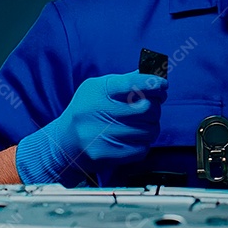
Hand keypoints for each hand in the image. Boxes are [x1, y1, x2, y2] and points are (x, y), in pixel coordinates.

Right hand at [15, 70, 167, 183]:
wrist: (64, 142)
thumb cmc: (88, 110)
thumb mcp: (100, 88)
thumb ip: (128, 80)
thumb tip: (156, 73)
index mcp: (98, 91)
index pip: (132, 83)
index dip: (152, 82)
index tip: (163, 84)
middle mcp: (98, 112)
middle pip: (147, 108)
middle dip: (156, 106)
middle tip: (153, 106)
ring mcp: (101, 135)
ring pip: (148, 130)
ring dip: (152, 126)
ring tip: (143, 124)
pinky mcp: (106, 154)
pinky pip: (141, 149)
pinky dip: (144, 143)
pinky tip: (134, 138)